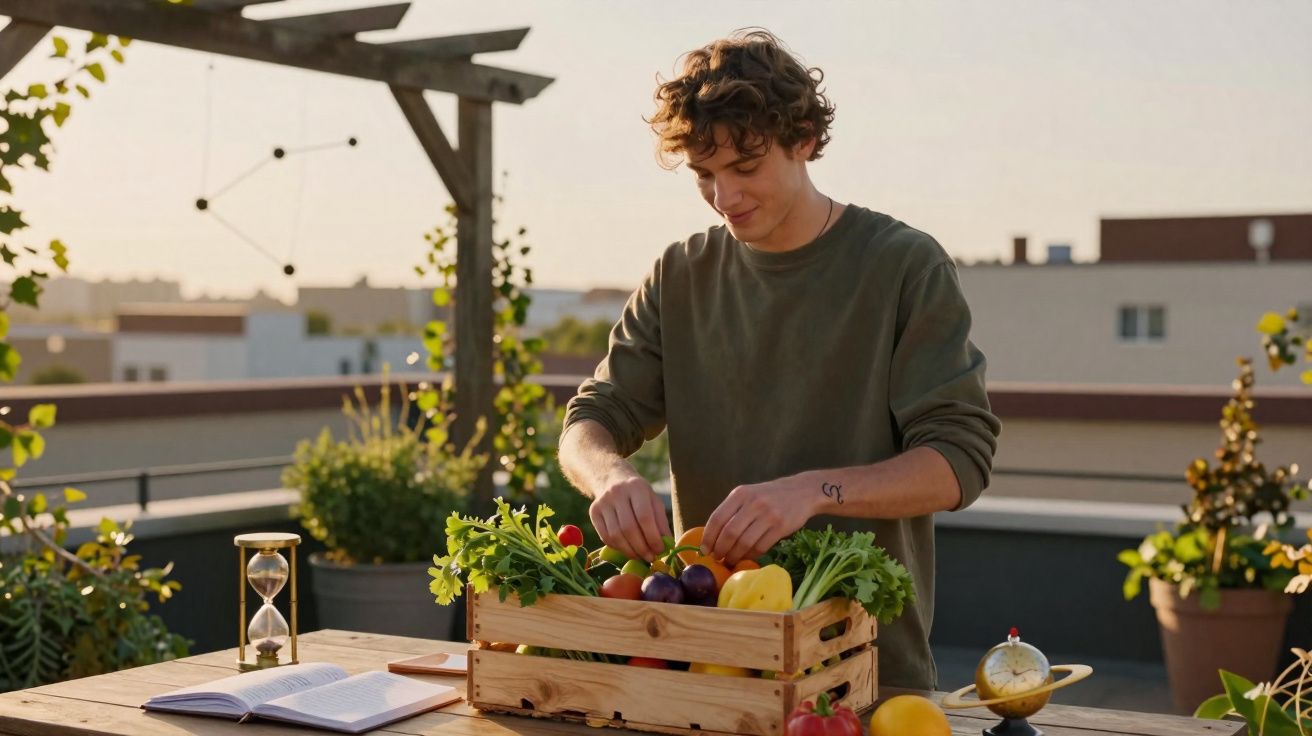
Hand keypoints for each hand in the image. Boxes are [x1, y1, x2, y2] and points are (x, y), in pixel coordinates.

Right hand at [588, 474, 670, 561]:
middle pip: (628, 528)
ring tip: (640, 556)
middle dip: (641, 547)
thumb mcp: (654, 501)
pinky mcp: (593, 512)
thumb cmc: (639, 495)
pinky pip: (605, 537)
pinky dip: (618, 548)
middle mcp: (617, 492)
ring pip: (615, 535)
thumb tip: (667, 546)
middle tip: (650, 558)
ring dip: (630, 551)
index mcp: (636, 487)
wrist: (613, 480)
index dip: (652, 537)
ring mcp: (602, 502)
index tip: (660, 550)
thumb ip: (661, 522)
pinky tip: (628, 550)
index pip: (644, 517)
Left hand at [701, 477, 815, 565]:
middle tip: (717, 558)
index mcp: (740, 494)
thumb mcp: (749, 494)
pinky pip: (760, 547)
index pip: (717, 518)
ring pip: (744, 543)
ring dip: (734, 556)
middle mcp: (753, 503)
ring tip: (729, 560)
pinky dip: (750, 556)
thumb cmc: (769, 496)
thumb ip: (732, 511)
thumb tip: (712, 537)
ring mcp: (768, 515)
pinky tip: (746, 557)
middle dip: (720, 550)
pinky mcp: (781, 527)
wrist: (802, 492)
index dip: (709, 537)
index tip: (705, 550)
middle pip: (729, 533)